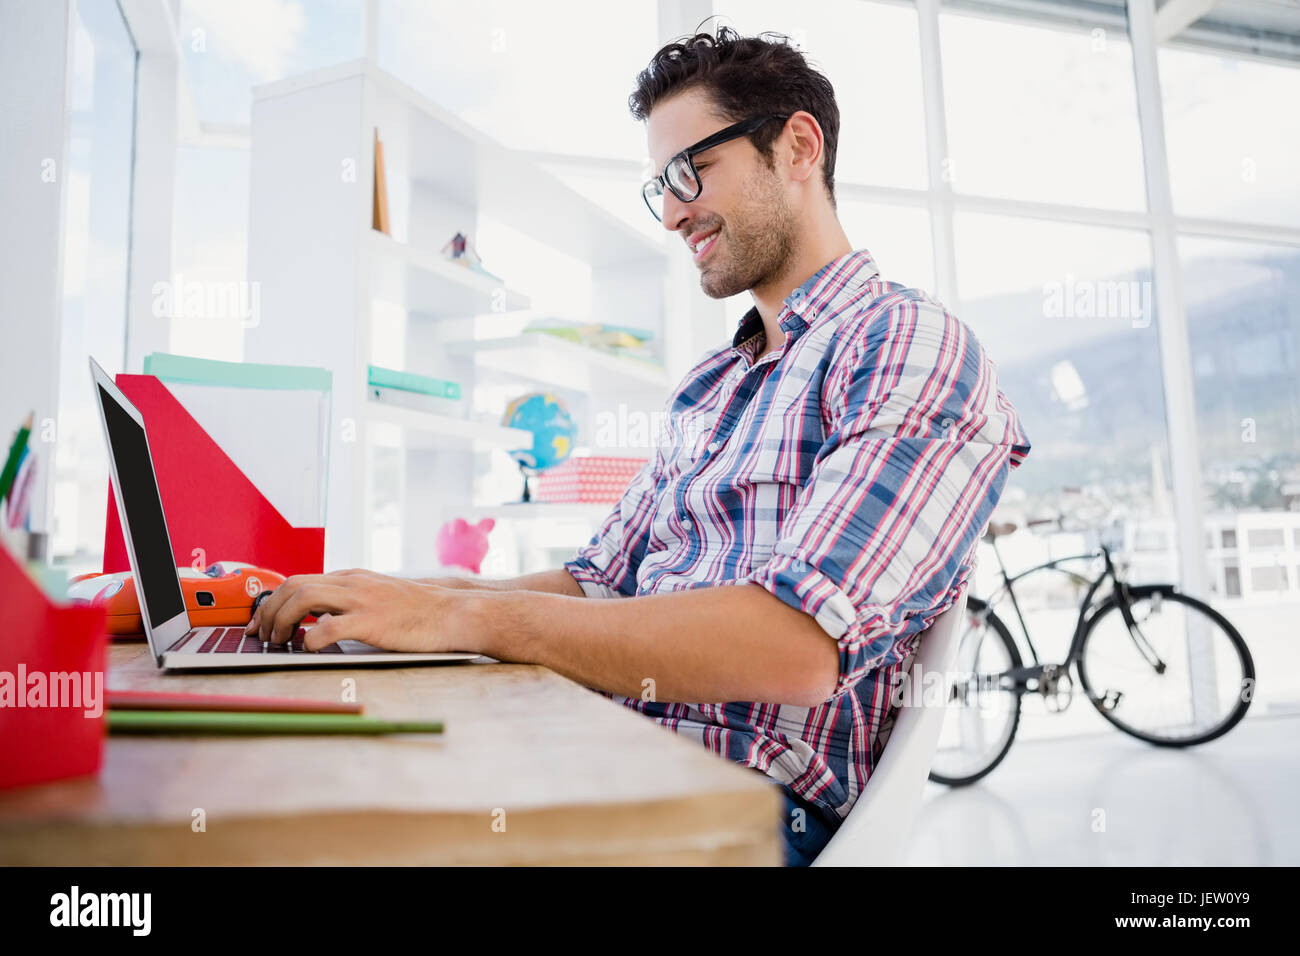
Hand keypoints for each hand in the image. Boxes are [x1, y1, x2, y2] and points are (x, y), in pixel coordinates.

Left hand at [243, 568, 483, 653]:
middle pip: (293, 585)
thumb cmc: (419, 610)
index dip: (273, 602)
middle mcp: (352, 583)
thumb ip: (352, 598)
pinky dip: (309, 639)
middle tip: (261, 635)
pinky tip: (308, 649)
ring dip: (282, 621)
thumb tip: (320, 616)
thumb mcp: (380, 594)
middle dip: (268, 610)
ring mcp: (362, 600)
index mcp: (352, 577)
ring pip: (303, 598)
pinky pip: (328, 627)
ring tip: (279, 642)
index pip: (299, 580)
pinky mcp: (372, 622)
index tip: (261, 622)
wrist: (452, 612)